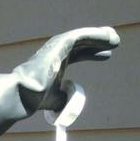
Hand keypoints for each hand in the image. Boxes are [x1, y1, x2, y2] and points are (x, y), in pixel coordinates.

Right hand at [0, 27, 119, 140]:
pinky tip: (108, 37)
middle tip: (114, 43)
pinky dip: (96, 35)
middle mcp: (55, 53)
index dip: (91, 53)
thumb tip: (66, 105)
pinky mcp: (60, 43)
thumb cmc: (34, 99)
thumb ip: (61, 99)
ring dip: (100, 36)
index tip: (107, 55)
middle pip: (81, 44)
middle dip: (98, 42)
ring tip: (116, 39)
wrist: (24, 94)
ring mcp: (57, 47)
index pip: (76, 55)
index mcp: (55, 64)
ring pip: (83, 37)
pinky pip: (81, 36)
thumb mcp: (54, 100)